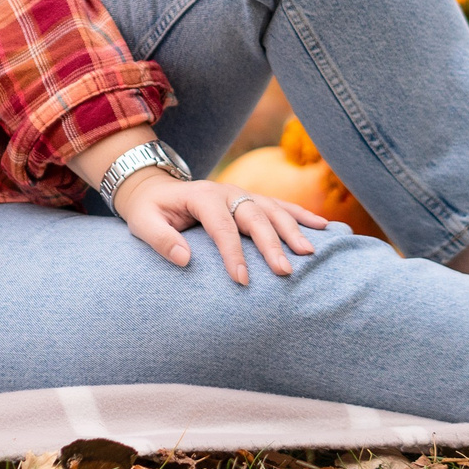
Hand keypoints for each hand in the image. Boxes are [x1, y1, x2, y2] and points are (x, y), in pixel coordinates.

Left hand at [110, 169, 331, 284]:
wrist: (155, 188)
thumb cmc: (150, 211)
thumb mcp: (143, 223)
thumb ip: (161, 239)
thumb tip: (184, 259)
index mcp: (202, 196)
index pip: (221, 226)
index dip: (233, 254)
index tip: (243, 281)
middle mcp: (227, 192)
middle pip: (254, 216)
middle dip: (270, 245)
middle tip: (284, 272)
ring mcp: (243, 194)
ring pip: (273, 209)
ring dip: (294, 230)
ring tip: (310, 253)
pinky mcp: (252, 200)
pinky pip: (281, 206)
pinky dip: (302, 215)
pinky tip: (324, 226)